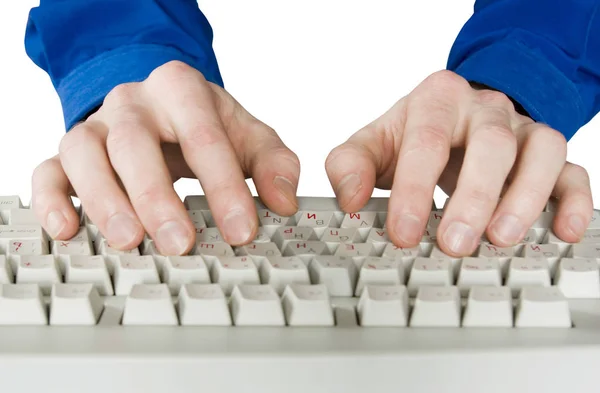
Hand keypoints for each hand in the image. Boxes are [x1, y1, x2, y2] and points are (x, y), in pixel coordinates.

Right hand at [32, 61, 299, 253]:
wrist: (162, 105)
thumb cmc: (208, 125)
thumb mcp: (249, 136)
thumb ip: (274, 164)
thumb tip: (284, 202)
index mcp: (181, 90)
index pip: (203, 136)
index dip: (223, 186)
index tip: (241, 231)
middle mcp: (132, 104)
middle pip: (135, 143)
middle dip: (156, 196)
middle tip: (178, 243)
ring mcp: (95, 126)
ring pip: (84, 154)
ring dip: (104, 201)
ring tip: (128, 241)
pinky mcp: (68, 154)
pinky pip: (48, 171)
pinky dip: (52, 201)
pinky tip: (69, 231)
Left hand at [326, 70, 592, 255]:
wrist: (453, 115)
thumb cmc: (410, 135)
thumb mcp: (372, 143)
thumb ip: (350, 165)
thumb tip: (351, 200)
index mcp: (437, 99)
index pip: (428, 140)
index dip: (414, 188)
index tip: (403, 232)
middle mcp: (485, 109)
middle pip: (491, 144)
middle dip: (473, 197)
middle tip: (455, 244)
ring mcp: (522, 129)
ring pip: (542, 151)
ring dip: (525, 198)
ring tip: (501, 238)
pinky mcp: (547, 154)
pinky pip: (572, 172)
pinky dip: (572, 201)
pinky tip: (562, 232)